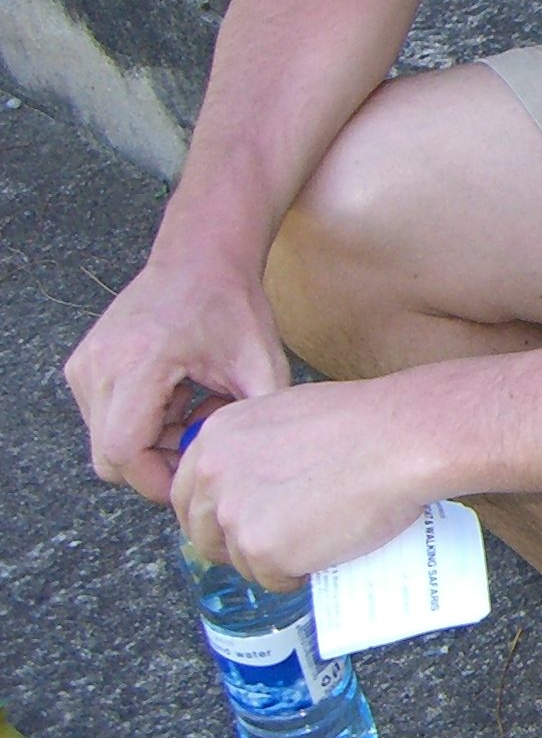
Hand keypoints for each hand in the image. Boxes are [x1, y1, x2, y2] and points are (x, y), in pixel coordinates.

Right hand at [64, 250, 288, 501]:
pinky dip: (141, 420)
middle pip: (109, 456)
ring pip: (107, 439)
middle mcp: (99, 365)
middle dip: (158, 462)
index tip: (195, 477)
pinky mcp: (83, 365)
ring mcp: (85, 365)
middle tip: (204, 438)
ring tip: (198, 406)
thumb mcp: (261, 365)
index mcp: (139, 364)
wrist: (201, 257)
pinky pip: (104, 418)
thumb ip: (256, 420)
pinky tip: (180, 395)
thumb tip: (249, 471)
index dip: (157, 480)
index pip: (123, 452)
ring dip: (152, 440)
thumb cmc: (234, 306)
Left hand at [171, 380, 428, 587]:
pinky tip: (329, 549)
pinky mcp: (263, 550)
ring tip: (318, 538)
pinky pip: (272, 579)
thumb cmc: (366, 423)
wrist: (401, 440)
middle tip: (276, 543)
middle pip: (203, 533)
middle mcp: (213, 476)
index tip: (239, 523)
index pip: (188, 493)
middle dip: (235, 545)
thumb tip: (256, 482)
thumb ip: (257, 448)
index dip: (213, 514)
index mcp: (216, 437)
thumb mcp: (289, 416)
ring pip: (239, 560)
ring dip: (273, 560)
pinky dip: (300, 574)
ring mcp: (235, 515)